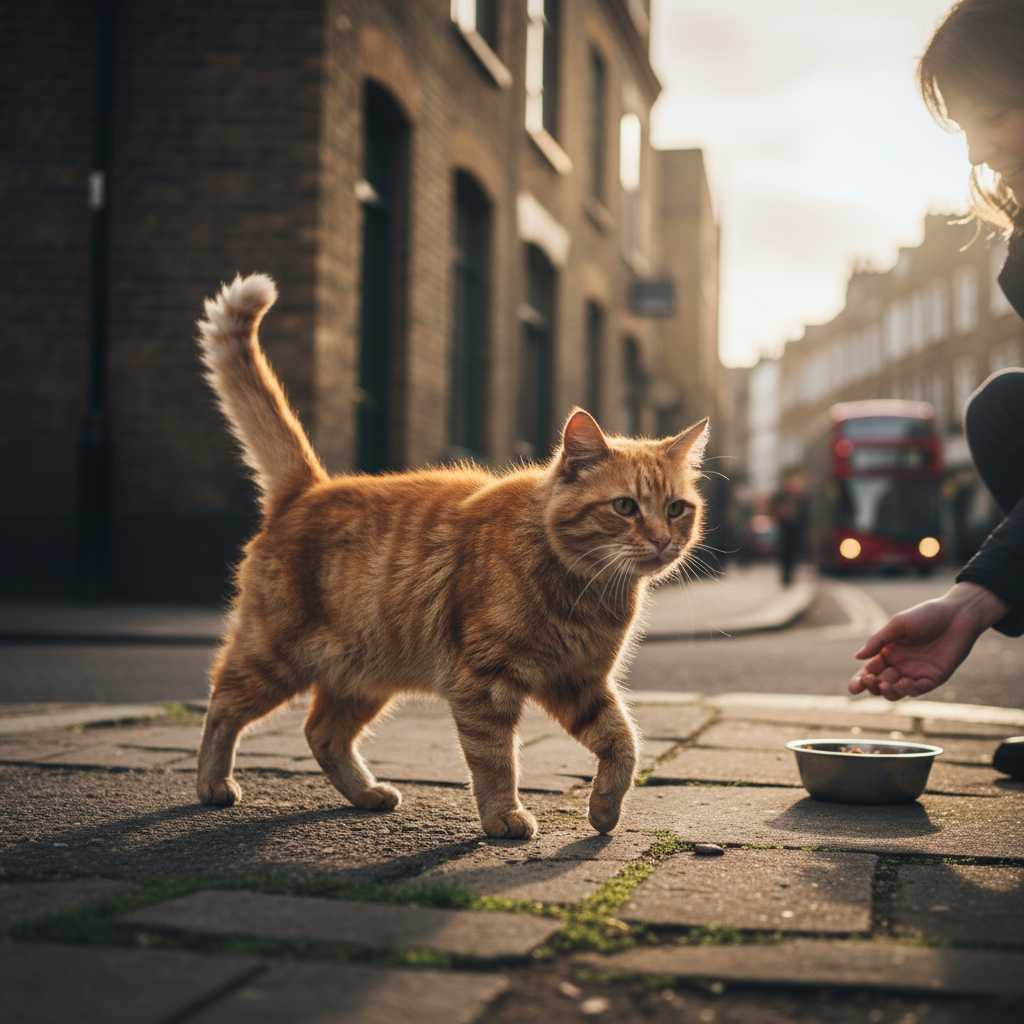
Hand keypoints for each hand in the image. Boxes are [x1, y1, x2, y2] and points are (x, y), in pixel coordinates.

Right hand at [849, 582, 1008, 700]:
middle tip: (871, 680)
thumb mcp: (898, 625)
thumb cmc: (926, 615)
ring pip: (897, 692)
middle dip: (872, 686)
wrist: (957, 615)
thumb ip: (878, 641)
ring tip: (886, 683)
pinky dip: (910, 689)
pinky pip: (918, 689)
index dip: (860, 681)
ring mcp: (916, 673)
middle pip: (880, 684)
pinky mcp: (934, 678)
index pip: (869, 671)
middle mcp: (900, 666)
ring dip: (889, 692)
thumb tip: (858, 657)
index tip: (853, 688)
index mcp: (888, 653)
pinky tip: (904, 682)